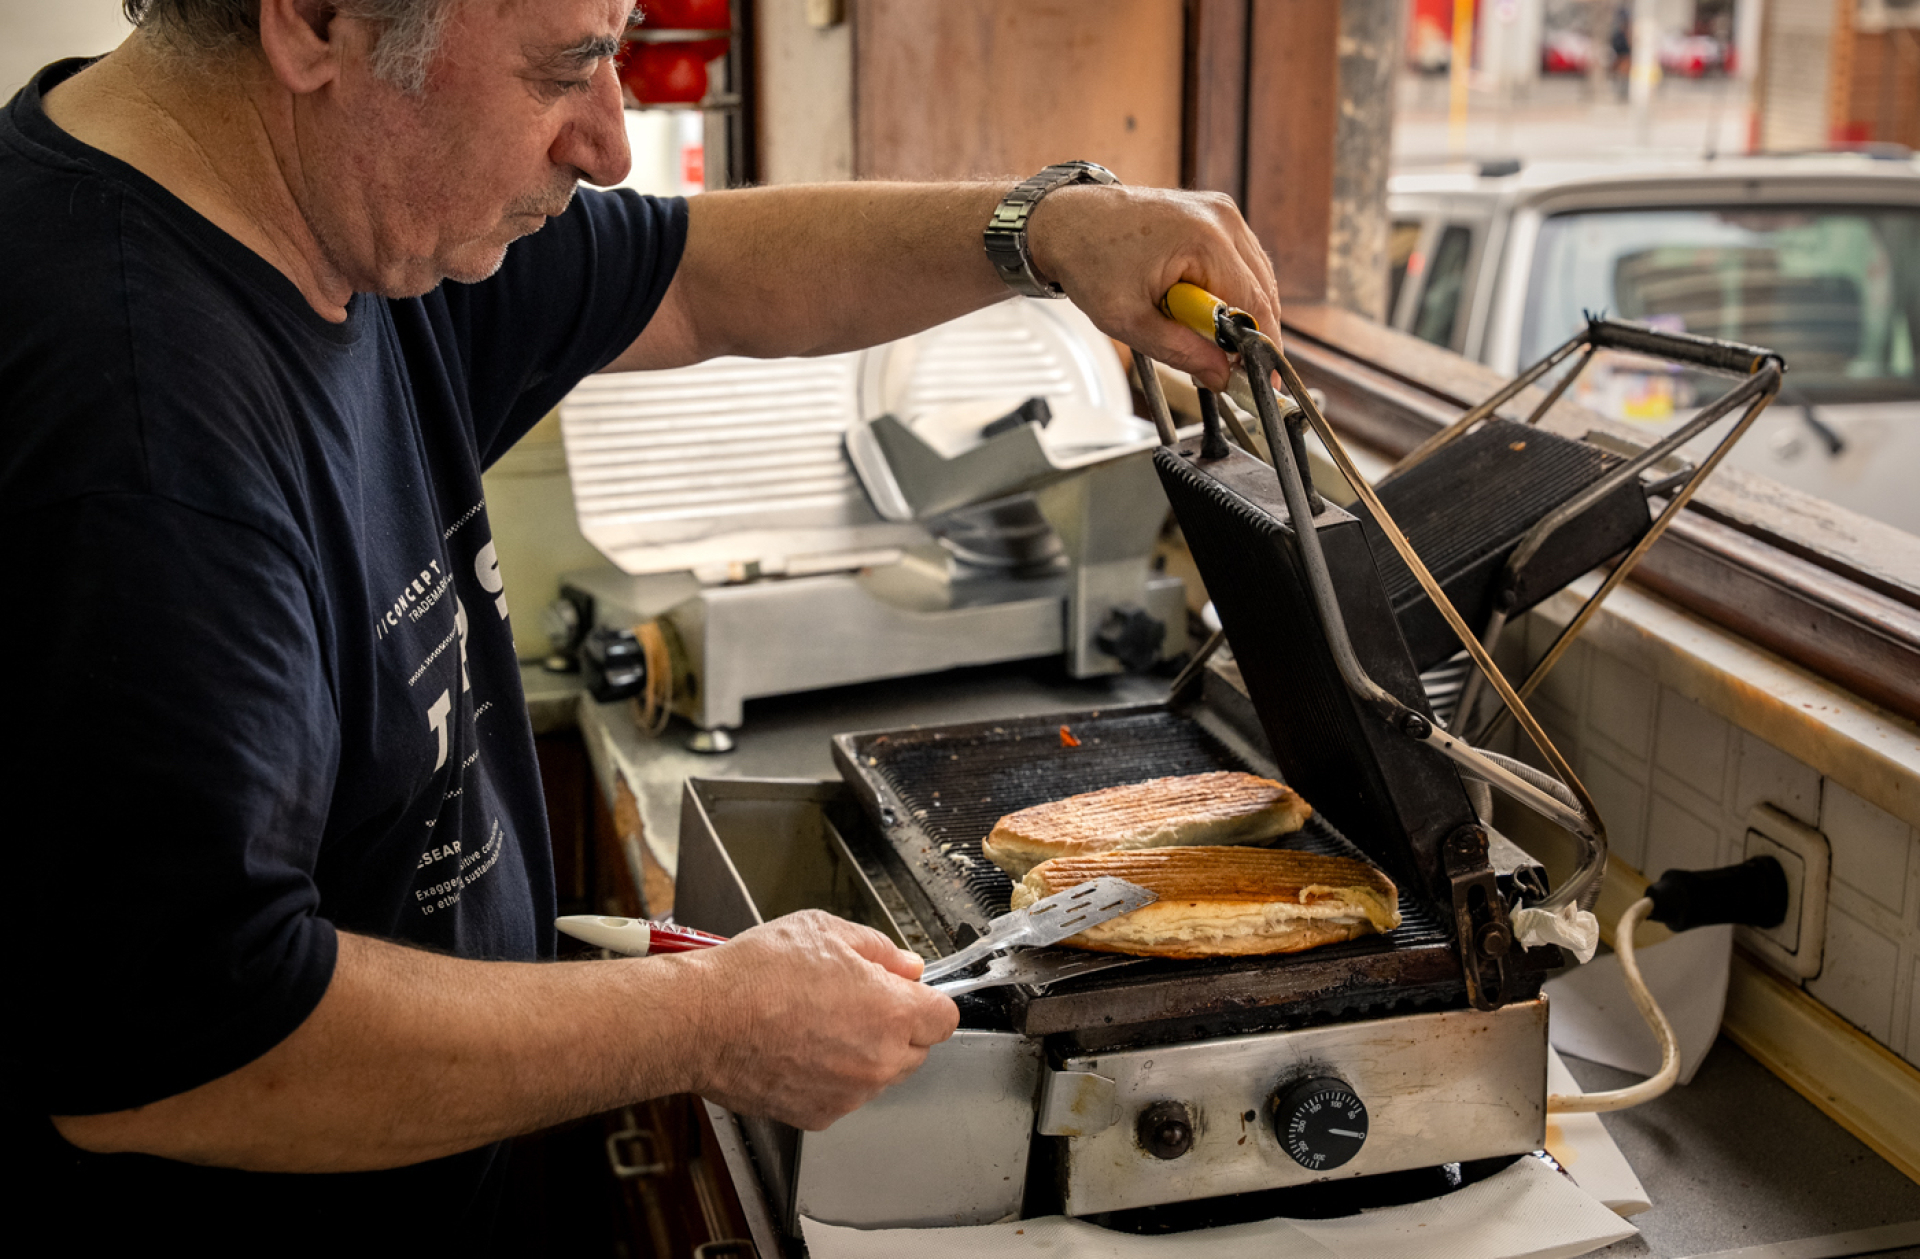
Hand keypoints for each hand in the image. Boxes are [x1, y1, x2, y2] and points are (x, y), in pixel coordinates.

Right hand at [679, 910, 958, 1129]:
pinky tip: (797, 1049)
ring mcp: (850, 1094)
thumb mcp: (825, 931)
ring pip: (879, 1076)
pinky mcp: (819, 1116)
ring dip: (863, 1054)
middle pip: (916, 1050)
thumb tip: (908, 966)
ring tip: (815, 1024)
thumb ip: (880, 950)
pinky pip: (843, 1095)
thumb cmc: (758, 973)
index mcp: (892, 1012)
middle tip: (851, 1001)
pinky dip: (830, 1078)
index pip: (945, 1018)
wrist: (702, 1021)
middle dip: (896, 1027)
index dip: (926, 1000)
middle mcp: (879, 1060)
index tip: (906, 993)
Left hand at [1025, 184, 1280, 390]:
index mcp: (1205, 240)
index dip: (1262, 349)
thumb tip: (1221, 375)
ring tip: (1204, 336)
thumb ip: (1181, 352)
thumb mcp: (1129, 321)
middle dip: (1250, 334)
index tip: (1262, 381)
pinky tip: (1203, 309)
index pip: (1256, 305)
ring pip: (1255, 278)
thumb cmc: (1088, 261)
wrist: (1065, 222)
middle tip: (1229, 368)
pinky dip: (1229, 291)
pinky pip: (1240, 263)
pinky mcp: (1214, 215)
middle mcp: (1221, 219)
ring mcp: (1220, 212)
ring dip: (1239, 313)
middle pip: (1262, 292)